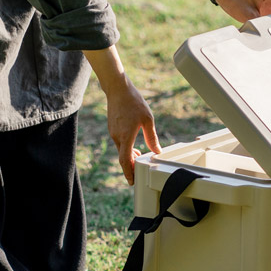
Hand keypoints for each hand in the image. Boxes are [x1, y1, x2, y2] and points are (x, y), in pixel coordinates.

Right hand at [82, 45, 161, 184]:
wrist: (117, 89)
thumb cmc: (133, 102)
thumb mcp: (148, 120)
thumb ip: (152, 138)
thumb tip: (157, 151)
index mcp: (126, 137)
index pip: (125, 161)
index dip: (129, 173)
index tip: (132, 181)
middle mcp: (117, 137)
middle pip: (123, 158)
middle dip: (131, 167)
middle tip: (138, 174)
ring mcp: (113, 133)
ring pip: (121, 150)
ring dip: (129, 156)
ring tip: (139, 158)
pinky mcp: (113, 128)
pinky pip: (119, 143)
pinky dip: (126, 148)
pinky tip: (134, 146)